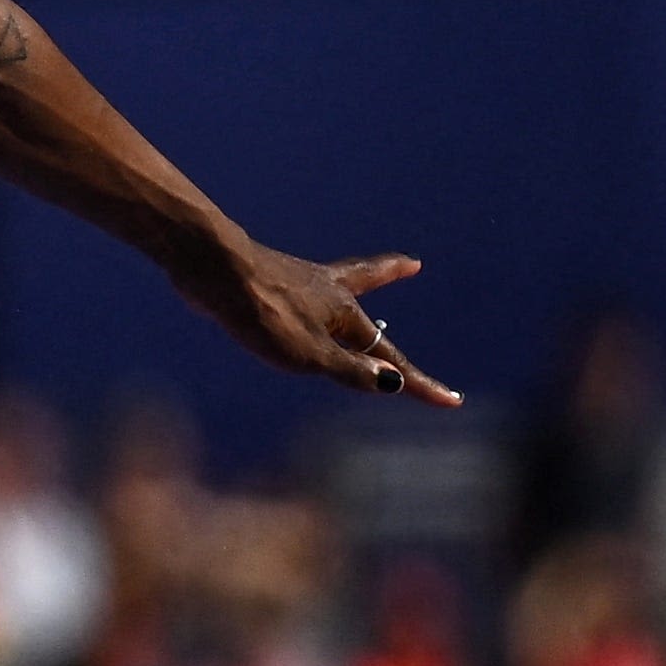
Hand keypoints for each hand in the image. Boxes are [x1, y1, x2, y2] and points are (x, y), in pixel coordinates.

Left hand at [194, 244, 460, 406]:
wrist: (213, 270)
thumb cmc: (264, 313)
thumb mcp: (310, 354)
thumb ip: (349, 370)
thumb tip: (393, 383)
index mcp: (344, 312)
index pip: (390, 358)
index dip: (419, 384)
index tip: (451, 401)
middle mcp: (327, 291)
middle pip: (368, 284)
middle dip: (390, 276)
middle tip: (413, 264)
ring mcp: (297, 284)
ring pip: (334, 284)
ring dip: (356, 279)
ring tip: (364, 277)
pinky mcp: (267, 286)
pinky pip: (299, 293)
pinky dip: (307, 296)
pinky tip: (288, 297)